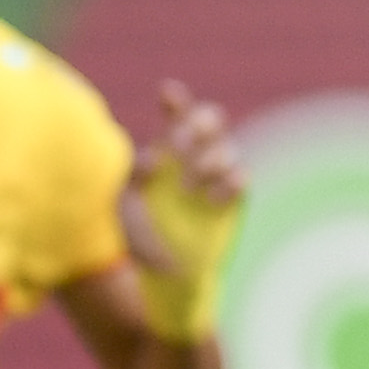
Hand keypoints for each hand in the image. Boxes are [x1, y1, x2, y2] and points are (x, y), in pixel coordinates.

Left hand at [124, 79, 246, 341]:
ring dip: (209, 160)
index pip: (175, 118)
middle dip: (201, 123)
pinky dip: (228, 183)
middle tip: (186, 141)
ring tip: (191, 187)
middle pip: (211, 121)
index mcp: (167, 155)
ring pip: (227, 148)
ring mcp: (216, 180)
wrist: (168, 276)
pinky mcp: (234, 202)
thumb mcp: (126, 208)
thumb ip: (134, 179)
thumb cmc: (142, 239)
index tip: (167, 92)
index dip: (175, 103)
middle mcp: (194, 160)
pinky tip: (211, 199)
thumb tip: (154, 157)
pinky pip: (241, 178)